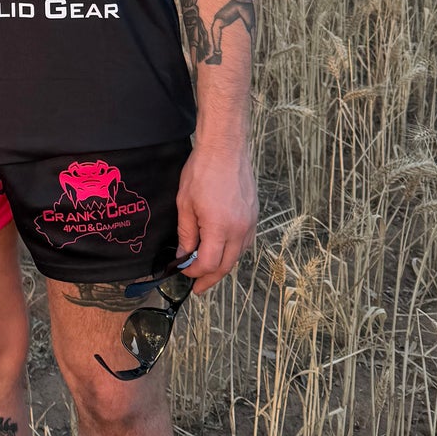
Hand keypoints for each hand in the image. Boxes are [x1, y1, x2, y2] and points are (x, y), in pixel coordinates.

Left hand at [175, 138, 256, 292]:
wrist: (225, 148)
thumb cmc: (202, 171)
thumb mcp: (185, 203)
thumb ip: (186, 234)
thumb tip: (184, 255)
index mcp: (220, 228)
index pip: (209, 264)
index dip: (194, 272)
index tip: (183, 271)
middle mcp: (239, 229)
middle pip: (226, 265)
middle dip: (210, 279)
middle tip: (198, 287)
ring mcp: (250, 222)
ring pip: (238, 255)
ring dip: (223, 266)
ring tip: (207, 271)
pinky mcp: (253, 215)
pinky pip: (245, 242)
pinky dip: (233, 251)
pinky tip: (222, 250)